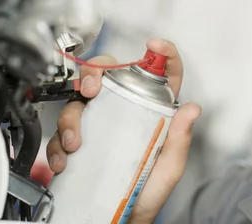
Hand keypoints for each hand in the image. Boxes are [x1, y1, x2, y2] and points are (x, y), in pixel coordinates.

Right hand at [46, 39, 200, 222]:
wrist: (120, 219)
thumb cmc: (148, 191)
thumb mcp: (169, 167)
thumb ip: (180, 139)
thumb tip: (192, 109)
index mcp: (154, 110)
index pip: (161, 72)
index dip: (162, 53)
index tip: (153, 45)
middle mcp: (125, 110)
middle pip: (109, 74)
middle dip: (95, 73)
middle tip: (91, 89)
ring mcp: (100, 124)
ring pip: (79, 100)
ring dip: (72, 117)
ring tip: (76, 143)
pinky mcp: (79, 141)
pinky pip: (61, 132)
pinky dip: (58, 144)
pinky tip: (65, 161)